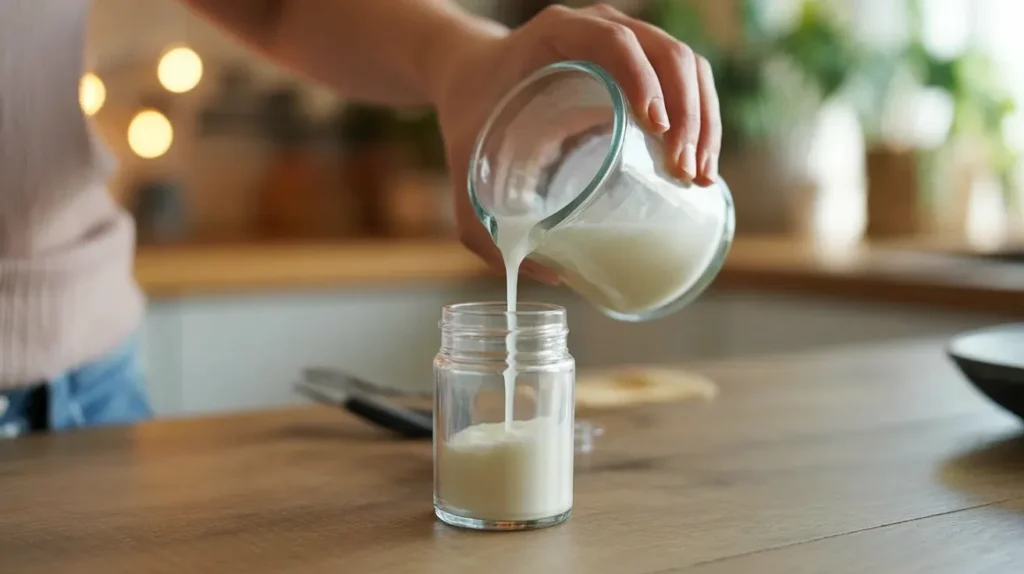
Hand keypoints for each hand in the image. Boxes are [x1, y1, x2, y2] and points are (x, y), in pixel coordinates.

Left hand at [432, 3, 721, 284]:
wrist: (471, 77)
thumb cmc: (470, 119)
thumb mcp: (464, 167)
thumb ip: (481, 227)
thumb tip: (551, 274)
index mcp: (557, 34)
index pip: (615, 43)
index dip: (643, 80)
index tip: (655, 129)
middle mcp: (597, 25)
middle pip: (665, 53)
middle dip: (687, 114)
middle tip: (683, 172)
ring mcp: (625, 38)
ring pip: (687, 63)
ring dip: (704, 118)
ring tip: (699, 175)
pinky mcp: (640, 60)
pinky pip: (688, 75)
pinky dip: (705, 114)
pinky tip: (703, 158)